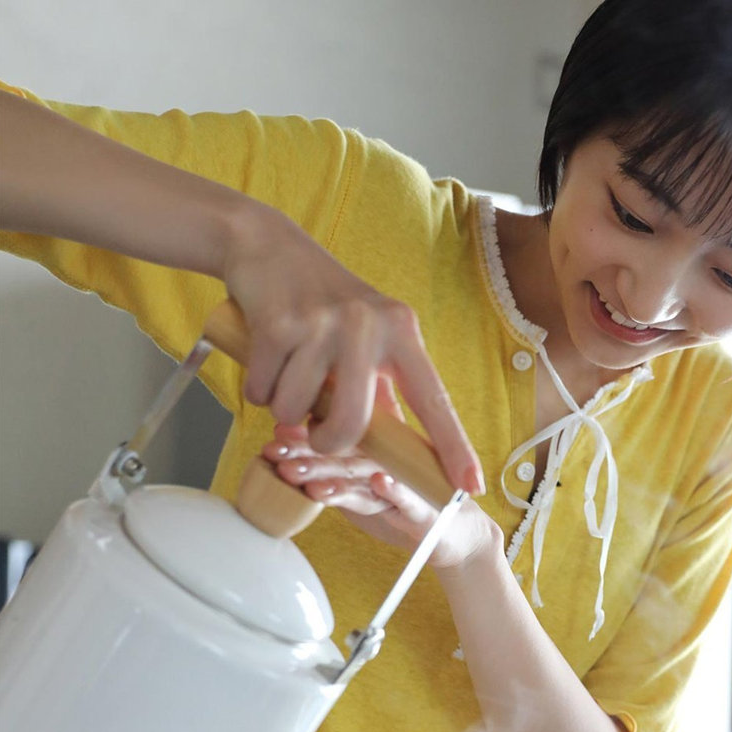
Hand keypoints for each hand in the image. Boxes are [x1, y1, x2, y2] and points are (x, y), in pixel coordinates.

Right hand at [222, 203, 482, 494]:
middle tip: (316, 434)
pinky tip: (265, 358)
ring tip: (287, 375)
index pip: (434, 400)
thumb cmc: (321, 302)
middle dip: (328, 443)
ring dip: (284, 410)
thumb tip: (391, 447)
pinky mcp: (277, 324)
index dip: (453, 447)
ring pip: (297, 412)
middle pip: (352, 425)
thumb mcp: (366, 334)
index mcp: (401, 332)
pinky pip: (263, 393)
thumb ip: (381, 386)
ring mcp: (323, 324)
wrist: (265, 245)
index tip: (472, 485)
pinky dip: (259, 389)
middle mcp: (369, 326)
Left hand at [263, 424, 501, 573]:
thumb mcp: (367, 484)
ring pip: (369, 477)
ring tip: (309, 480)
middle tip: (278, 453)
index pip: (337, 436)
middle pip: (346, 453)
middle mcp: (392, 460)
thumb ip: (339, 467)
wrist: (457, 537)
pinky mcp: (426, 509)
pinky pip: (408, 499)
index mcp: (377, 450)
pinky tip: (378, 482)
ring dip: (338, 476)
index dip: (306, 433)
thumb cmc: (407, 506)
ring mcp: (410, 482)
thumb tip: (297, 443)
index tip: (276, 432)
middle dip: (309, 454)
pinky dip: (394, 490)